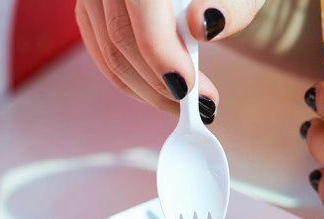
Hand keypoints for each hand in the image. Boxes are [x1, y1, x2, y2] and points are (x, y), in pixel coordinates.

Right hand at [75, 0, 264, 121]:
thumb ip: (232, 7)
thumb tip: (202, 26)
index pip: (142, 5)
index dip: (161, 52)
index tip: (188, 86)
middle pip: (122, 37)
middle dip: (161, 82)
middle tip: (201, 104)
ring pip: (111, 56)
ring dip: (150, 91)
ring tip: (189, 103)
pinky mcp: (91, 13)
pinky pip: (105, 59)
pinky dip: (136, 83)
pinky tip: (167, 91)